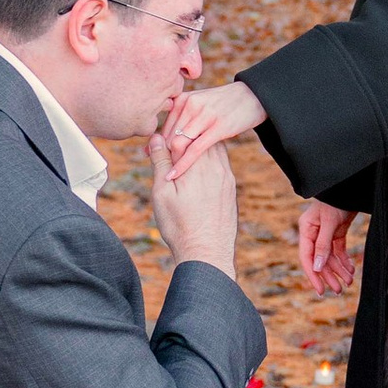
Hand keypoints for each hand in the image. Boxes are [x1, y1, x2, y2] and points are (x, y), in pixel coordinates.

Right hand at [149, 120, 239, 272]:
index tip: (157, 144)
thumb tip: (156, 137)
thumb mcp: (162, 192)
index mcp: (198, 163)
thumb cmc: (179, 225)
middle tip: (167, 150)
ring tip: (181, 162)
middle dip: (184, 139)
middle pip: (202, 138)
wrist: (207, 253)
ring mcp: (227, 176)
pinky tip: (196, 175)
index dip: (169, 135)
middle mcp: (217, 165)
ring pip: (213, 149)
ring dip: (197, 149)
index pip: (184, 134)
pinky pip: (221, 163)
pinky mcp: (231, 188)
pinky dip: (208, 161)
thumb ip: (161, 162)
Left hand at [161, 77, 266, 176]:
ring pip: (178, 143)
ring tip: (166, 175)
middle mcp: (190, 105)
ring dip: (170, 161)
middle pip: (168, 136)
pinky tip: (173, 176)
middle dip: (161, 155)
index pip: (163, 127)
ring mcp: (204, 116)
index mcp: (183, 99)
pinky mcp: (218, 127)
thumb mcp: (199, 104)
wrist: (252, 96)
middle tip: (157, 171)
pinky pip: (195, 150)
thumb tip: (157, 140)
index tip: (150, 157)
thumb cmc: (223, 104)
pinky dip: (182, 164)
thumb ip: (180, 119)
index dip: (156, 145)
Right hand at [299, 202, 358, 294]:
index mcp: (306, 230)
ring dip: (339, 270)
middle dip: (329, 276)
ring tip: (349, 281)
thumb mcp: (329, 223)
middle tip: (339, 290)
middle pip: (319, 260)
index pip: (306, 257)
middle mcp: (313, 233)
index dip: (313, 275)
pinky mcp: (336, 232)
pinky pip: (338, 251)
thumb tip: (317, 266)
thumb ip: (323, 245)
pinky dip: (344, 261)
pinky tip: (351, 270)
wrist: (349, 188)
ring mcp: (325, 233)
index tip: (320, 290)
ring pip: (330, 258)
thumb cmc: (336, 200)